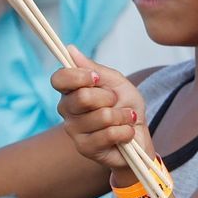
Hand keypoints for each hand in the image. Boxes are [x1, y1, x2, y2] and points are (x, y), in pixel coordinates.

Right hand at [50, 47, 150, 171]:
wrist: (139, 134)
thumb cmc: (125, 106)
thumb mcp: (116, 82)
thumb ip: (94, 68)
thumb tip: (70, 49)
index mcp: (71, 91)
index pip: (59, 79)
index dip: (78, 77)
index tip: (97, 78)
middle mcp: (66, 110)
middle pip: (83, 97)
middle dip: (110, 98)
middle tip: (116, 102)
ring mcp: (73, 131)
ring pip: (102, 116)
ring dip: (122, 116)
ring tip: (125, 119)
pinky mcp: (85, 148)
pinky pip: (109, 134)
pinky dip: (125, 131)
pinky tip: (125, 133)